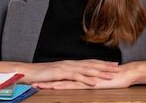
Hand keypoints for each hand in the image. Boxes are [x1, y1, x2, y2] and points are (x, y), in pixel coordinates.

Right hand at [0, 59, 120, 86]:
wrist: (27, 72)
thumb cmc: (41, 75)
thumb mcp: (57, 74)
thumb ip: (67, 75)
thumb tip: (76, 78)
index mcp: (70, 63)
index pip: (90, 62)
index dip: (102, 63)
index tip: (113, 64)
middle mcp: (70, 63)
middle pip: (91, 64)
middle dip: (105, 66)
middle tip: (117, 67)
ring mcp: (66, 68)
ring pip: (86, 69)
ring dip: (99, 72)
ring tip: (110, 75)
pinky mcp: (60, 73)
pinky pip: (75, 77)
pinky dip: (85, 79)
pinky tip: (94, 82)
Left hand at [32, 60, 145, 89]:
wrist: (125, 74)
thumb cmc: (113, 79)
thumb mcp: (97, 81)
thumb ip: (88, 82)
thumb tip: (82, 85)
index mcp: (81, 74)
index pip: (62, 76)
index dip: (50, 78)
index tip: (38, 80)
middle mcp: (80, 74)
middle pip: (59, 77)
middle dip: (45, 80)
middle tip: (31, 82)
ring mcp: (84, 78)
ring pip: (63, 80)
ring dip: (50, 83)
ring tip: (37, 86)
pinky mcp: (89, 83)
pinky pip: (74, 84)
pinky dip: (63, 85)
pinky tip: (55, 87)